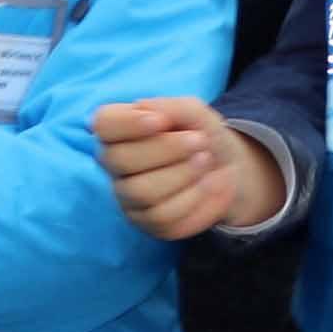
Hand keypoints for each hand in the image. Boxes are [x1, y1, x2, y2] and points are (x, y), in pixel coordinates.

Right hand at [92, 96, 281, 239]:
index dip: (128, 123)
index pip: (103, 124)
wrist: (230, 168)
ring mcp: (129, 198)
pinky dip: (197, 198)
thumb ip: (172, 107)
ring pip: (142, 192)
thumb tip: (144, 109)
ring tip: (206, 161)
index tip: (161, 120)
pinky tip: (210, 184)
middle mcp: (116, 166)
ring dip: (183, 174)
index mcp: (120, 131)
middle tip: (200, 141)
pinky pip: (165, 217)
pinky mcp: (150, 224)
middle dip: (166, 148)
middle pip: (120, 160)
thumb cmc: (201, 134)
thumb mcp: (195, 112)